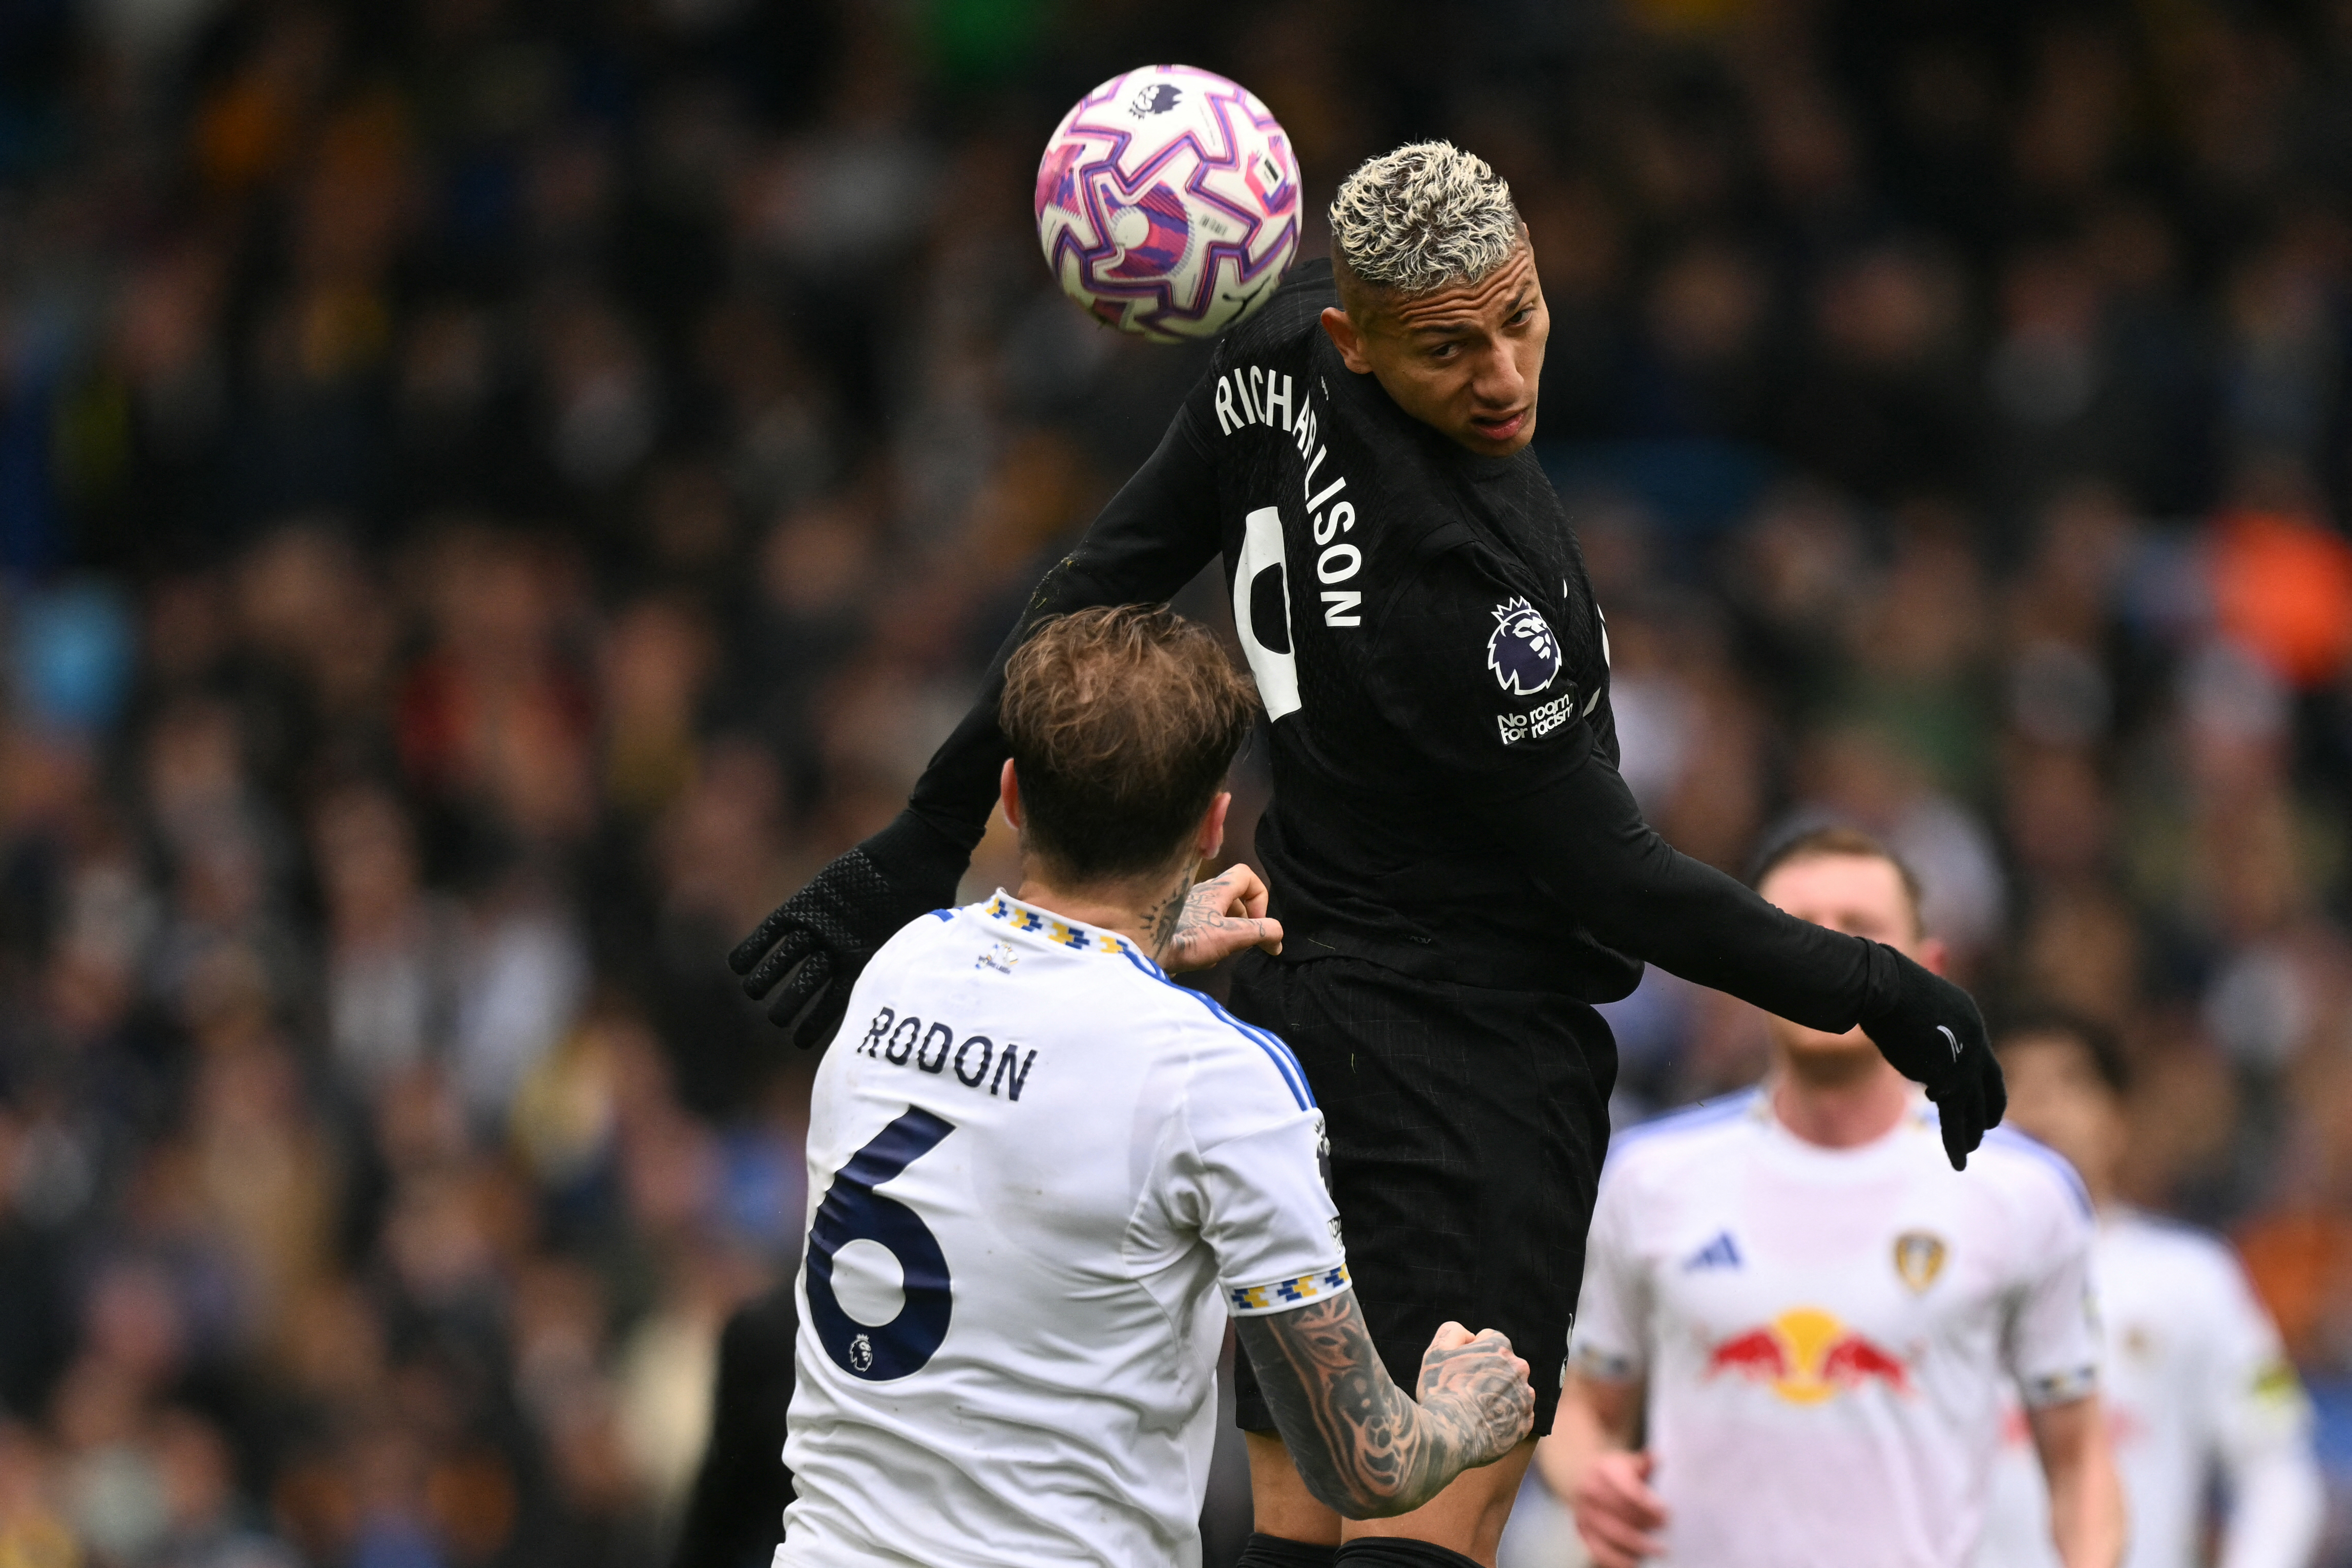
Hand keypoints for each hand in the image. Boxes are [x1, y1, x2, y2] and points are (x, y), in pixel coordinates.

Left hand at [729, 811, 968, 1048]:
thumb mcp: (923, 940)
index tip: (798, 1042)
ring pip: (787, 959)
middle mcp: (838, 949)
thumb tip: (921, 1003)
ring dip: (768, 977)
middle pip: (806, 984)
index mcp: (864, 964)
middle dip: (789, 1005)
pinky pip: (773, 928)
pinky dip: (755, 946)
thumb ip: (910, 968)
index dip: (814, 1025)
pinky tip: (737, 965)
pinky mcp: (806, 903)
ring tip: (752, 991)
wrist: (916, 855)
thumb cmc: (926, 896)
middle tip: (777, 1020)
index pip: (834, 1004)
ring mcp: (821, 926)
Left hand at [1161, 864, 1284, 972]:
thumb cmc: (1185, 938)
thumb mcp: (1230, 936)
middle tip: (1240, 942)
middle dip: (1243, 923)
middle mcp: (1200, 894)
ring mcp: (1185, 909)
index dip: (1260, 897)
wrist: (1139, 949)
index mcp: (1216, 890)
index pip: (1246, 875)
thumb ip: (1259, 932)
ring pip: (1217, 916)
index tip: (1257, 923)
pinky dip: (1207, 942)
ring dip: (1225, 935)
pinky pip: (1199, 928)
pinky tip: (1199, 958)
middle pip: (1233, 899)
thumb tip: (1278, 938)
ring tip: (1218, 952)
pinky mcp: (1174, 925)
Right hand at [1415, 1322, 1532, 1469]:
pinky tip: (1484, 1422)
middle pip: (1502, 1364)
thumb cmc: (1441, 1391)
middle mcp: (1519, 1368)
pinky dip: (1503, 1416)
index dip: (1470, 1351)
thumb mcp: (1437, 1351)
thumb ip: (1453, 1331)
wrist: (1451, 1436)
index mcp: (1500, 1346)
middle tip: (1465, 1389)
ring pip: (1511, 1388)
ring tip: (1475, 1408)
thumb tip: (1470, 1337)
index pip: (1488, 1339)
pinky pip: (1515, 1413)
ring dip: (1497, 1393)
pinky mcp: (1525, 1422)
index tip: (1459, 1368)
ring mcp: (1525, 1396)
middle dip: (1487, 1372)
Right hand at [1572, 1450, 1667, 1567]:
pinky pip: (1598, 1550)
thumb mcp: (1627, 1462)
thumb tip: (1657, 1457)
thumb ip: (1644, 1463)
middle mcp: (1589, 1491)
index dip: (1648, 1505)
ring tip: (1659, 1550)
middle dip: (1646, 1525)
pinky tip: (1635, 1564)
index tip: (1667, 1513)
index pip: (1627, 1491)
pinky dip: (1616, 1560)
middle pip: (1620, 1513)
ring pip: (1611, 1534)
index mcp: (1602, 1471)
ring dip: (1637, 1545)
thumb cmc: (1614, 1473)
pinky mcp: (1582, 1531)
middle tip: (1665, 1529)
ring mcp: (1583, 1513)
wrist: (1583, 1478)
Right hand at [1857, 944, 2006, 1169]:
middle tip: (1986, 1127)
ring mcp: (1967, 1062)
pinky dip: (1956, 1143)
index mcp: (1970, 1019)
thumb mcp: (1909, 1002)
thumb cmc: (1884, 987)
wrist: (1885, 987)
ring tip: (1969, 1150)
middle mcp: (1976, 1042)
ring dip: (1972, 1132)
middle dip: (1988, 1108)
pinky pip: (1954, 1120)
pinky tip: (1959, 1163)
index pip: (1979, 1056)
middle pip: (1989, 1084)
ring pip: (1973, 1107)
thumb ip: (1916, 1022)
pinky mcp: (1951, 1081)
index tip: (1968, 1092)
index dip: (1975, 1078)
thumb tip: (1896, 1012)